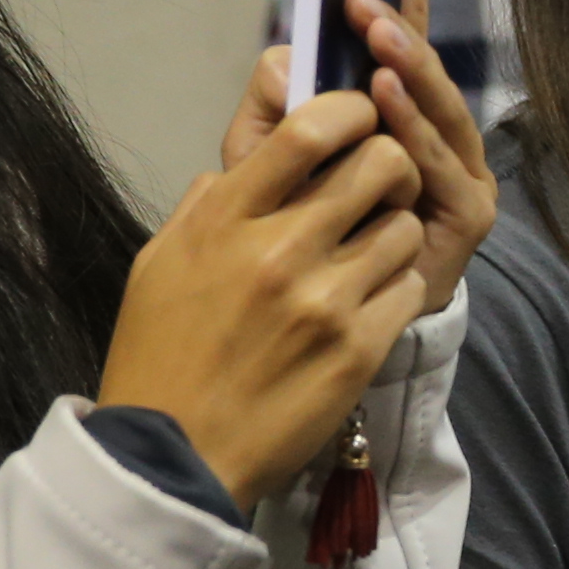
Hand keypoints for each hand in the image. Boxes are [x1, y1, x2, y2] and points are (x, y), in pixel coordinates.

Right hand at [100, 70, 428, 506]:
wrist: (173, 459)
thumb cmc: (160, 356)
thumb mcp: (158, 263)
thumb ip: (204, 205)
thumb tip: (240, 163)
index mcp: (224, 218)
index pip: (311, 127)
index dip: (351, 109)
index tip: (358, 118)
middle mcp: (279, 249)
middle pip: (381, 163)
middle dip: (388, 165)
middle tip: (374, 189)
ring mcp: (325, 301)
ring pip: (406, 225)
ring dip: (394, 232)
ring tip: (367, 256)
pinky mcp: (359, 349)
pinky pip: (409, 286)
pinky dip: (396, 288)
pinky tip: (368, 304)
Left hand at [217, 0, 493, 313]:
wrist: (313, 335)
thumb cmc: (296, 238)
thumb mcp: (264, 167)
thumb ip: (270, 111)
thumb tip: (288, 55)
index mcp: (387, 103)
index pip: (396, 17)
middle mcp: (430, 128)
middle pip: (424, 53)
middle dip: (400, 11)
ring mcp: (455, 172)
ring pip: (437, 109)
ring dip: (407, 70)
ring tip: (374, 39)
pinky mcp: (465, 219)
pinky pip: (441, 168)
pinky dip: (414, 133)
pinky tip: (387, 107)